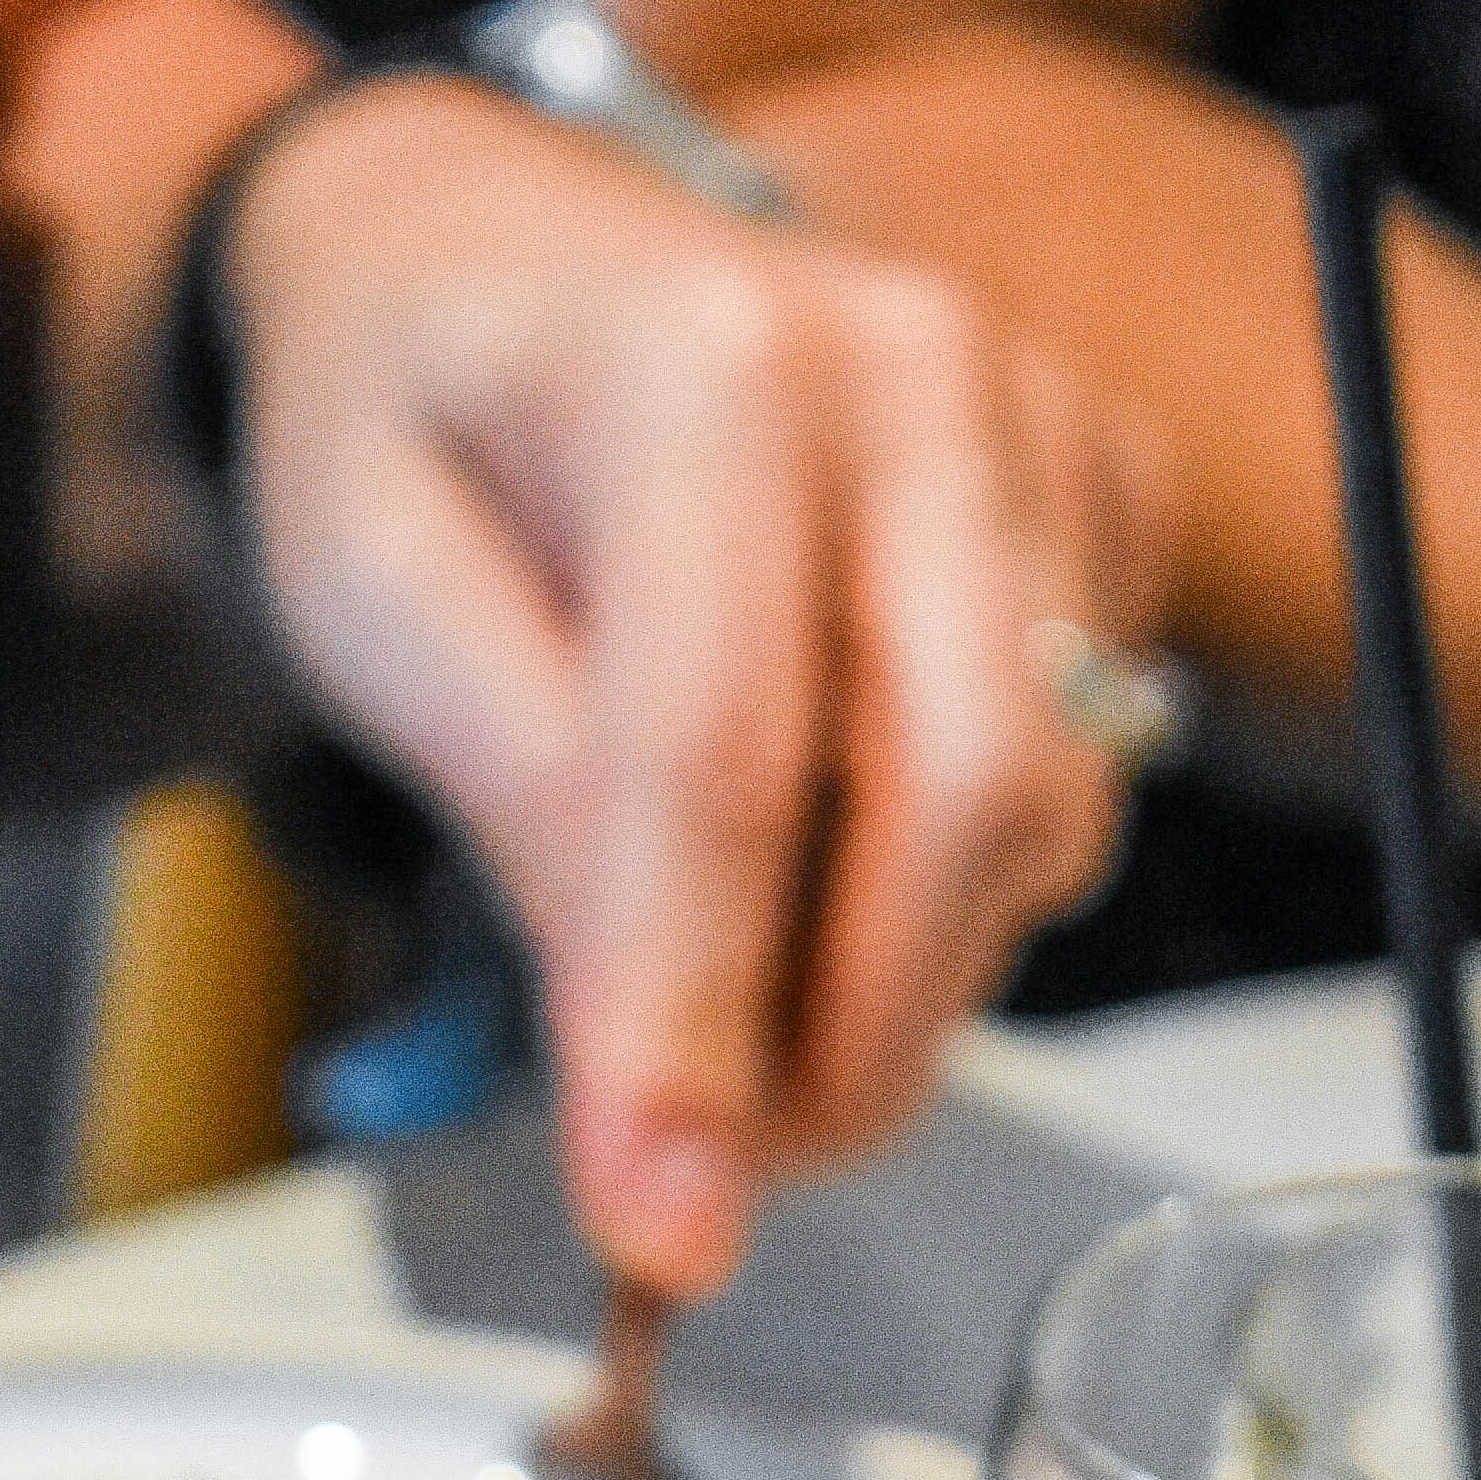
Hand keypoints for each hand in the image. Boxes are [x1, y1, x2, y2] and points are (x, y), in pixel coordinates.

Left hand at [221, 71, 1161, 1292]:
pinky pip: (1093, 764)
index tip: (662, 1226)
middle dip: (852, 1034)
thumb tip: (653, 1106)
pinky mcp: (1108, 490)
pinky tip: (831, 818)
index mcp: (698, 363)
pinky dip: (962, 865)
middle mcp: (912, 367)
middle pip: (964, 793)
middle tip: (721, 1156)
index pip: (726, 759)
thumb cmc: (415, 415)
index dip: (698, 1025)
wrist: (496, 253)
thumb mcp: (372, 602)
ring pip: (1050, 808)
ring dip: (900, 965)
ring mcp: (1039, 421)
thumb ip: (524, 824)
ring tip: (737, 963)